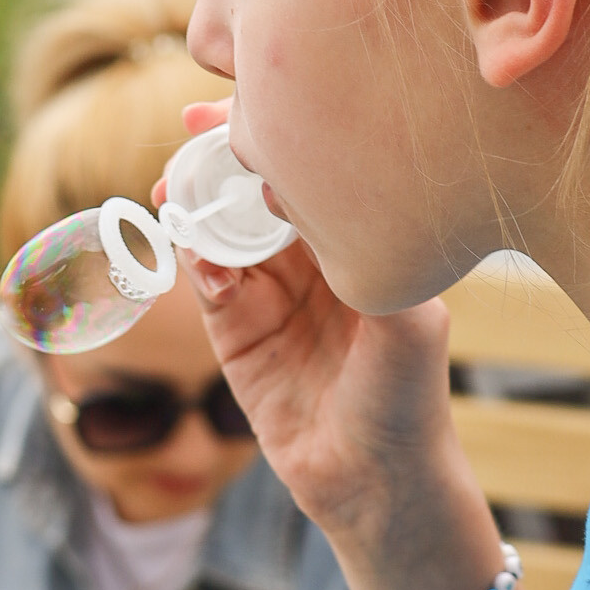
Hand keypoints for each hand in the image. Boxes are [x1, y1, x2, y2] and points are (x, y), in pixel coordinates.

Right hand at [160, 102, 476, 562]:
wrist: (376, 483)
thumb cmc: (409, 398)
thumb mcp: (411, 318)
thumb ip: (362, 254)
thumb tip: (296, 191)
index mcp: (358, 242)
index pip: (311, 173)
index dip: (274, 136)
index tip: (237, 106)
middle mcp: (312, 260)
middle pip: (255, 190)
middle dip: (222, 158)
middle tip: (192, 133)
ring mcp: (269, 294)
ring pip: (221, 229)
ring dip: (196, 205)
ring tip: (178, 190)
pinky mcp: (234, 334)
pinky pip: (205, 281)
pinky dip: (195, 261)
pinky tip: (200, 258)